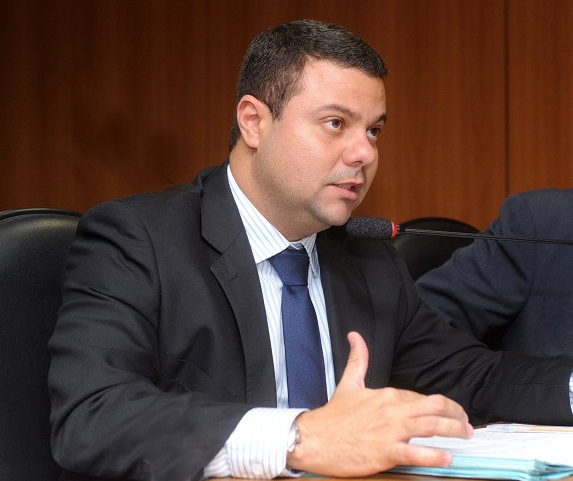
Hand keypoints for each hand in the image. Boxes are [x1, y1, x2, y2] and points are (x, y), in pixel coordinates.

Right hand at [286, 331, 472, 476]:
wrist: (315, 439)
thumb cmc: (333, 416)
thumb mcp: (349, 384)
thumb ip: (358, 359)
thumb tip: (356, 335)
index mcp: (386, 394)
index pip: (421, 397)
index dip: (438, 406)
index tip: (448, 412)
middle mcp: (392, 410)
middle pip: (435, 407)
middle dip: (457, 414)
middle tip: (467, 423)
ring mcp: (390, 431)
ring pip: (432, 426)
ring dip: (454, 430)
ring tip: (466, 436)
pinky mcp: (385, 452)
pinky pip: (416, 453)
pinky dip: (434, 455)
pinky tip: (447, 458)